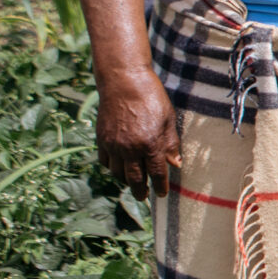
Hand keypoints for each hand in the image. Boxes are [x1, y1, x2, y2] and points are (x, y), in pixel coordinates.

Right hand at [96, 68, 179, 196]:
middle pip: (134, 179)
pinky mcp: (101, 139)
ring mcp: (113, 145)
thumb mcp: (168, 119)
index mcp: (150, 144)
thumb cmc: (151, 98)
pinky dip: (112, 168)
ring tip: (133, 181)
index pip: (157, 173)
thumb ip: (171, 144)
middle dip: (140, 191)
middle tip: (144, 196)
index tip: (162, 194)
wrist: (123, 82)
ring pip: (118, 173)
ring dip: (125, 180)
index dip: (160, 186)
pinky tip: (118, 167)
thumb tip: (175, 164)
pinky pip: (105, 162)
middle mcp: (130, 148)